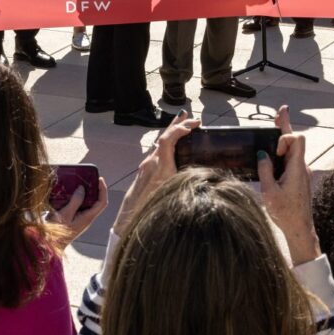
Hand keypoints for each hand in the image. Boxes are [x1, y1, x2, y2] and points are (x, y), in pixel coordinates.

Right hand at [46, 176, 109, 243]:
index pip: (102, 202)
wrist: (50, 246)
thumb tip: (82, 189)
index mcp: (88, 217)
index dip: (103, 190)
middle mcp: (86, 218)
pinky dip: (75, 197)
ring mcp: (80, 219)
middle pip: (96, 201)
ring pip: (86, 203)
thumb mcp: (65, 215)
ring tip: (77, 182)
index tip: (99, 179)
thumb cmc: (58, 233)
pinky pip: (77, 206)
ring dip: (84, 192)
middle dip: (94, 189)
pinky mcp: (72, 218)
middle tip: (87, 178)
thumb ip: (75, 201)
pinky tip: (68, 192)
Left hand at [114, 113, 199, 235]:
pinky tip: (171, 145)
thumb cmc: (150, 208)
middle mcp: (151, 162)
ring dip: (171, 133)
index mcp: (159, 166)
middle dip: (176, 125)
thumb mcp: (172, 194)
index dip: (179, 129)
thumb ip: (184, 182)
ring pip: (160, 143)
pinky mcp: (145, 170)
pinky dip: (166, 144)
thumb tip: (204, 178)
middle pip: (163, 136)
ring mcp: (146, 165)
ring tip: (180, 123)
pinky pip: (157, 151)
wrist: (129, 217)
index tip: (192, 125)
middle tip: (188, 116)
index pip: (167, 139)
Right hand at [254, 106, 318, 265]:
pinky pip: (290, 160)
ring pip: (292, 150)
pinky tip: (272, 153)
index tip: (274, 152)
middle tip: (281, 111)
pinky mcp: (298, 178)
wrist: (300, 229)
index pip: (297, 140)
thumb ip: (265, 171)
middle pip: (295, 140)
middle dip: (285, 126)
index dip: (285, 138)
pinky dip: (282, 152)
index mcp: (297, 168)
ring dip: (283, 139)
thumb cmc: (285, 213)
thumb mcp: (269, 192)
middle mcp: (301, 167)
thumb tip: (262, 155)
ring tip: (276, 123)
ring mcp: (300, 172)